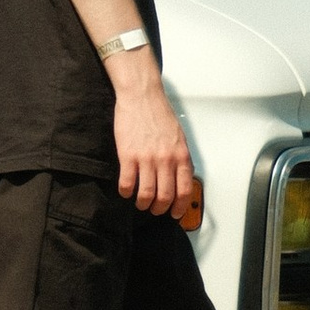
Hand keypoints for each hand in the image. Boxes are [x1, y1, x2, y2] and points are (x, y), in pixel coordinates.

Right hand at [107, 49, 193, 217]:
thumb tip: (179, 180)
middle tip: (155, 209)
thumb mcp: (179, 137)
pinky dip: (126, 192)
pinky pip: (127, 183)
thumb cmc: (159, 115)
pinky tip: (125, 190)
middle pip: (165, 196)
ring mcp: (146, 158)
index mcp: (181, 156)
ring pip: (146, 194)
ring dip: (143, 203)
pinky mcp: (127, 155)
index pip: (184, 190)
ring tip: (140, 202)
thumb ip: (180, 159)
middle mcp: (166, 159)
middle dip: (159, 209)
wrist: (141, 96)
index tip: (174, 213)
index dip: (179, 207)